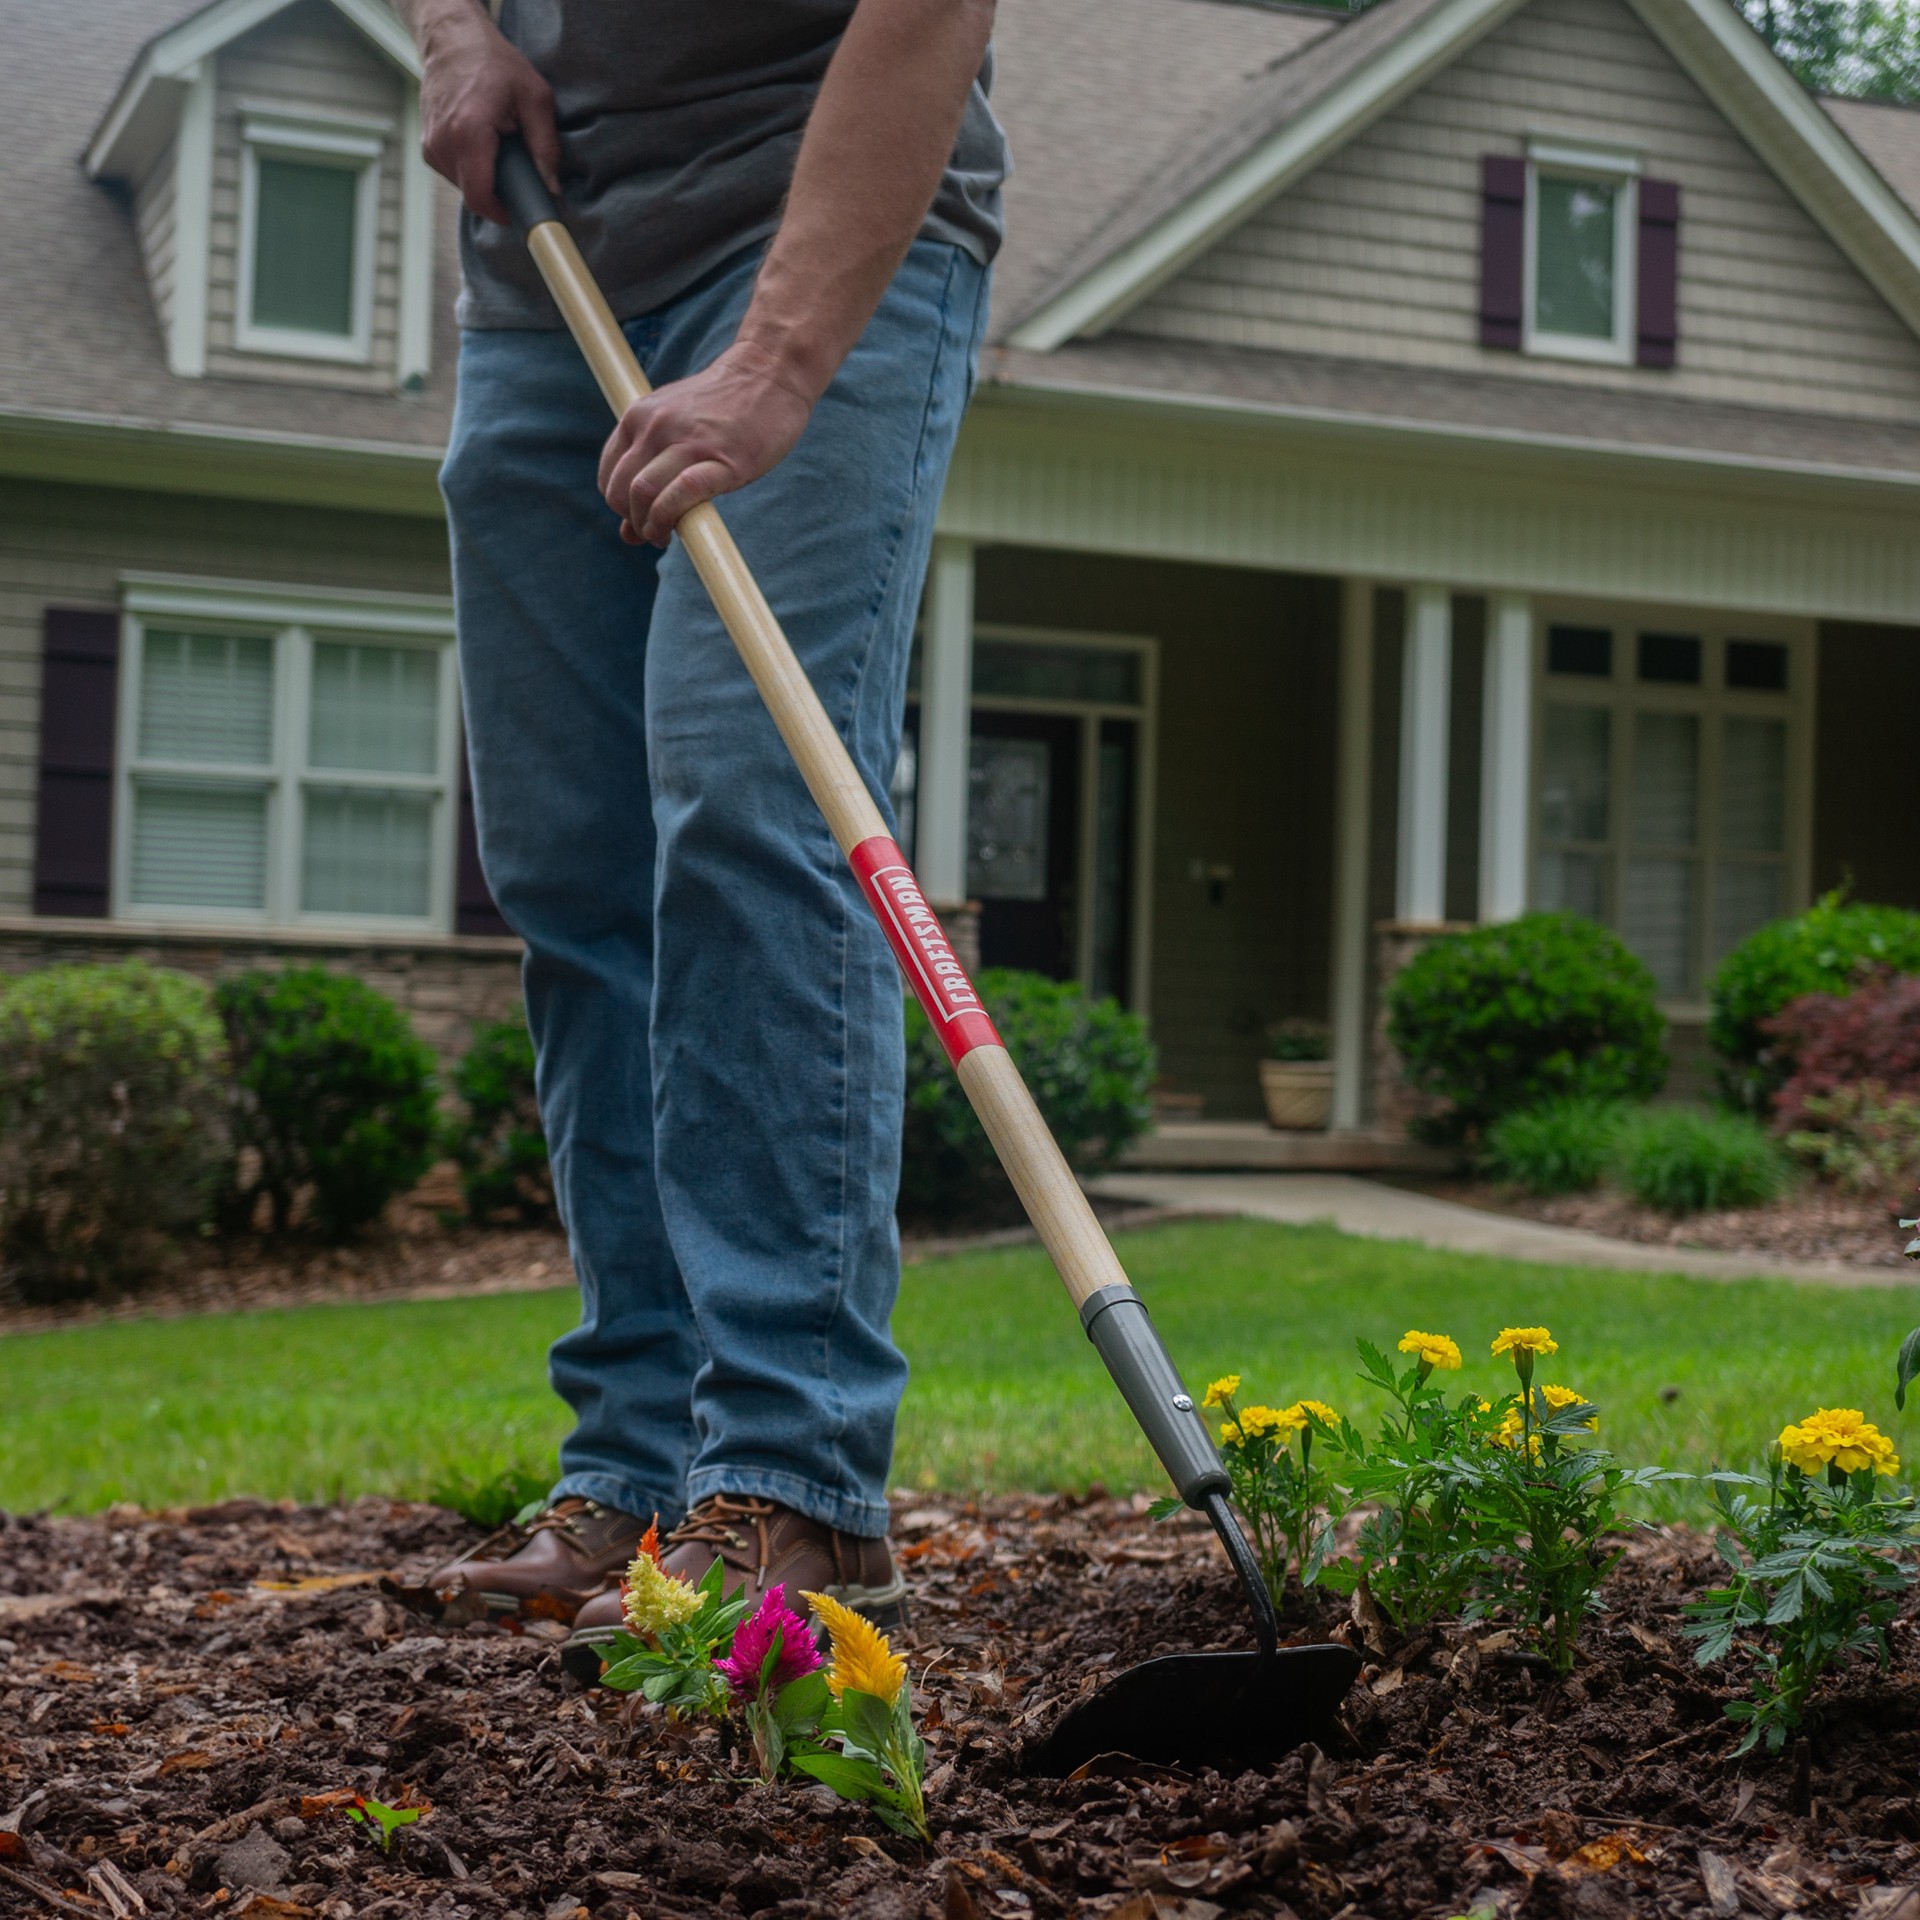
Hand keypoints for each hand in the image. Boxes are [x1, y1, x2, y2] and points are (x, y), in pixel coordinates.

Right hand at [410, 0, 559, 223]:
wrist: (453, 38)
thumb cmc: (494, 62)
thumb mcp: (535, 98)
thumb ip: (546, 146)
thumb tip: (553, 187)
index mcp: (468, 133)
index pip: (481, 198)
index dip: (504, 214)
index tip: (523, 213)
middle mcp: (442, 143)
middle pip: (475, 195)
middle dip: (500, 192)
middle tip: (518, 170)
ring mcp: (431, 145)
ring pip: (464, 186)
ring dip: (486, 178)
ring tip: (500, 148)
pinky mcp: (428, 145)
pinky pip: (455, 173)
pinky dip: (473, 167)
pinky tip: (484, 144)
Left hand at [596, 342, 817, 546]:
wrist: (768, 373)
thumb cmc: (724, 408)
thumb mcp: (675, 425)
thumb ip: (650, 467)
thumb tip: (627, 533)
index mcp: (639, 416)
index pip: (609, 476)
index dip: (619, 508)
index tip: (639, 521)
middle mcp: (656, 426)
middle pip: (622, 490)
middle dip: (633, 521)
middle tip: (653, 533)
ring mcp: (688, 441)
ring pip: (644, 493)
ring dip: (648, 526)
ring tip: (664, 535)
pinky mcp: (721, 459)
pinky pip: (681, 493)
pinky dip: (670, 519)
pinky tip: (679, 530)